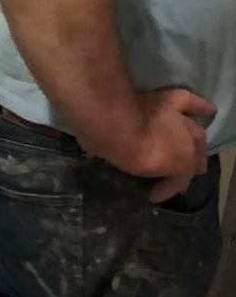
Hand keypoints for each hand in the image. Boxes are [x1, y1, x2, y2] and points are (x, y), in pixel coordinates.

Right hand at [90, 88, 216, 203]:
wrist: (116, 126)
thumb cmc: (108, 114)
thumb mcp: (112, 115)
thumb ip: (111, 128)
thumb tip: (90, 148)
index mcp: (166, 100)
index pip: (189, 102)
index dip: (198, 109)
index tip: (207, 112)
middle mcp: (180, 117)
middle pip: (196, 134)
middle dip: (195, 147)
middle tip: (194, 163)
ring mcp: (184, 140)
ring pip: (192, 157)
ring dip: (186, 171)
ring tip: (179, 185)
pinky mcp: (182, 163)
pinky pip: (178, 180)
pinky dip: (168, 189)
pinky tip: (156, 196)